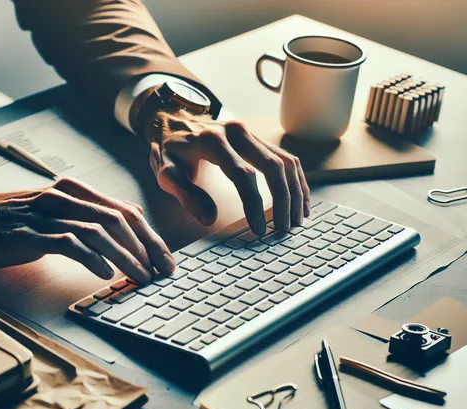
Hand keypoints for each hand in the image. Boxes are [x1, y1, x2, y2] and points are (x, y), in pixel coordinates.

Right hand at [0, 177, 173, 284]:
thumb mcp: (44, 214)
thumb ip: (79, 220)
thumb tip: (119, 234)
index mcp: (70, 191)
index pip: (123, 210)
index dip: (149, 235)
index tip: (165, 258)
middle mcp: (62, 197)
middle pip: (119, 219)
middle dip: (147, 247)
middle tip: (163, 272)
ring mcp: (45, 214)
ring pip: (100, 230)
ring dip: (126, 256)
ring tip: (141, 277)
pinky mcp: (28, 233)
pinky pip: (70, 242)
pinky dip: (93, 258)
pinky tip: (106, 275)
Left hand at [145, 109, 310, 234]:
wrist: (173, 121)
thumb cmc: (171, 150)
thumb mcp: (166, 172)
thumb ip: (185, 195)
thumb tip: (209, 219)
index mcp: (213, 140)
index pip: (243, 174)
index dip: (254, 204)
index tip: (259, 229)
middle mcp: (237, 132)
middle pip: (273, 165)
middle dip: (283, 200)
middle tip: (283, 229)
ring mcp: (251, 132)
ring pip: (285, 160)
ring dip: (295, 192)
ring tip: (296, 220)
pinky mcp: (258, 138)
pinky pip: (286, 158)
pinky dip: (296, 180)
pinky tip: (300, 201)